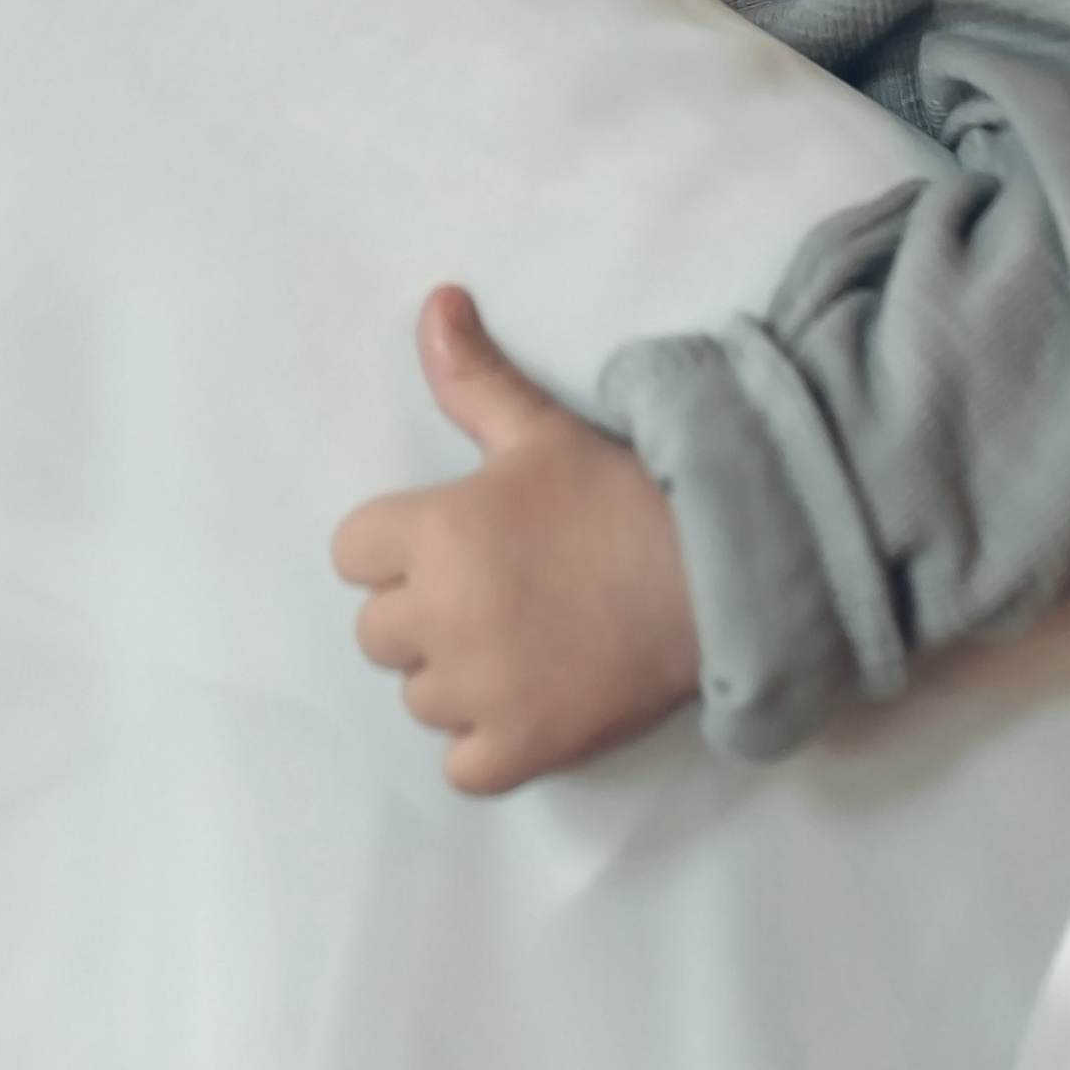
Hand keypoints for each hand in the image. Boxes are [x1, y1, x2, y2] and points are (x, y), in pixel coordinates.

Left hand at [331, 287, 700, 793]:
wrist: (718, 577)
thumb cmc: (621, 497)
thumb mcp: (540, 428)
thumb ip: (472, 377)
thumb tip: (434, 302)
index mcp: (434, 533)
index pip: (351, 553)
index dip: (397, 547)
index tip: (454, 544)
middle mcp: (442, 614)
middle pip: (377, 632)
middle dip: (423, 614)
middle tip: (496, 595)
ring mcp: (479, 690)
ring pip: (419, 697)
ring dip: (456, 680)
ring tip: (523, 646)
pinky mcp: (521, 748)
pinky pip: (461, 766)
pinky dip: (486, 747)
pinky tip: (528, 707)